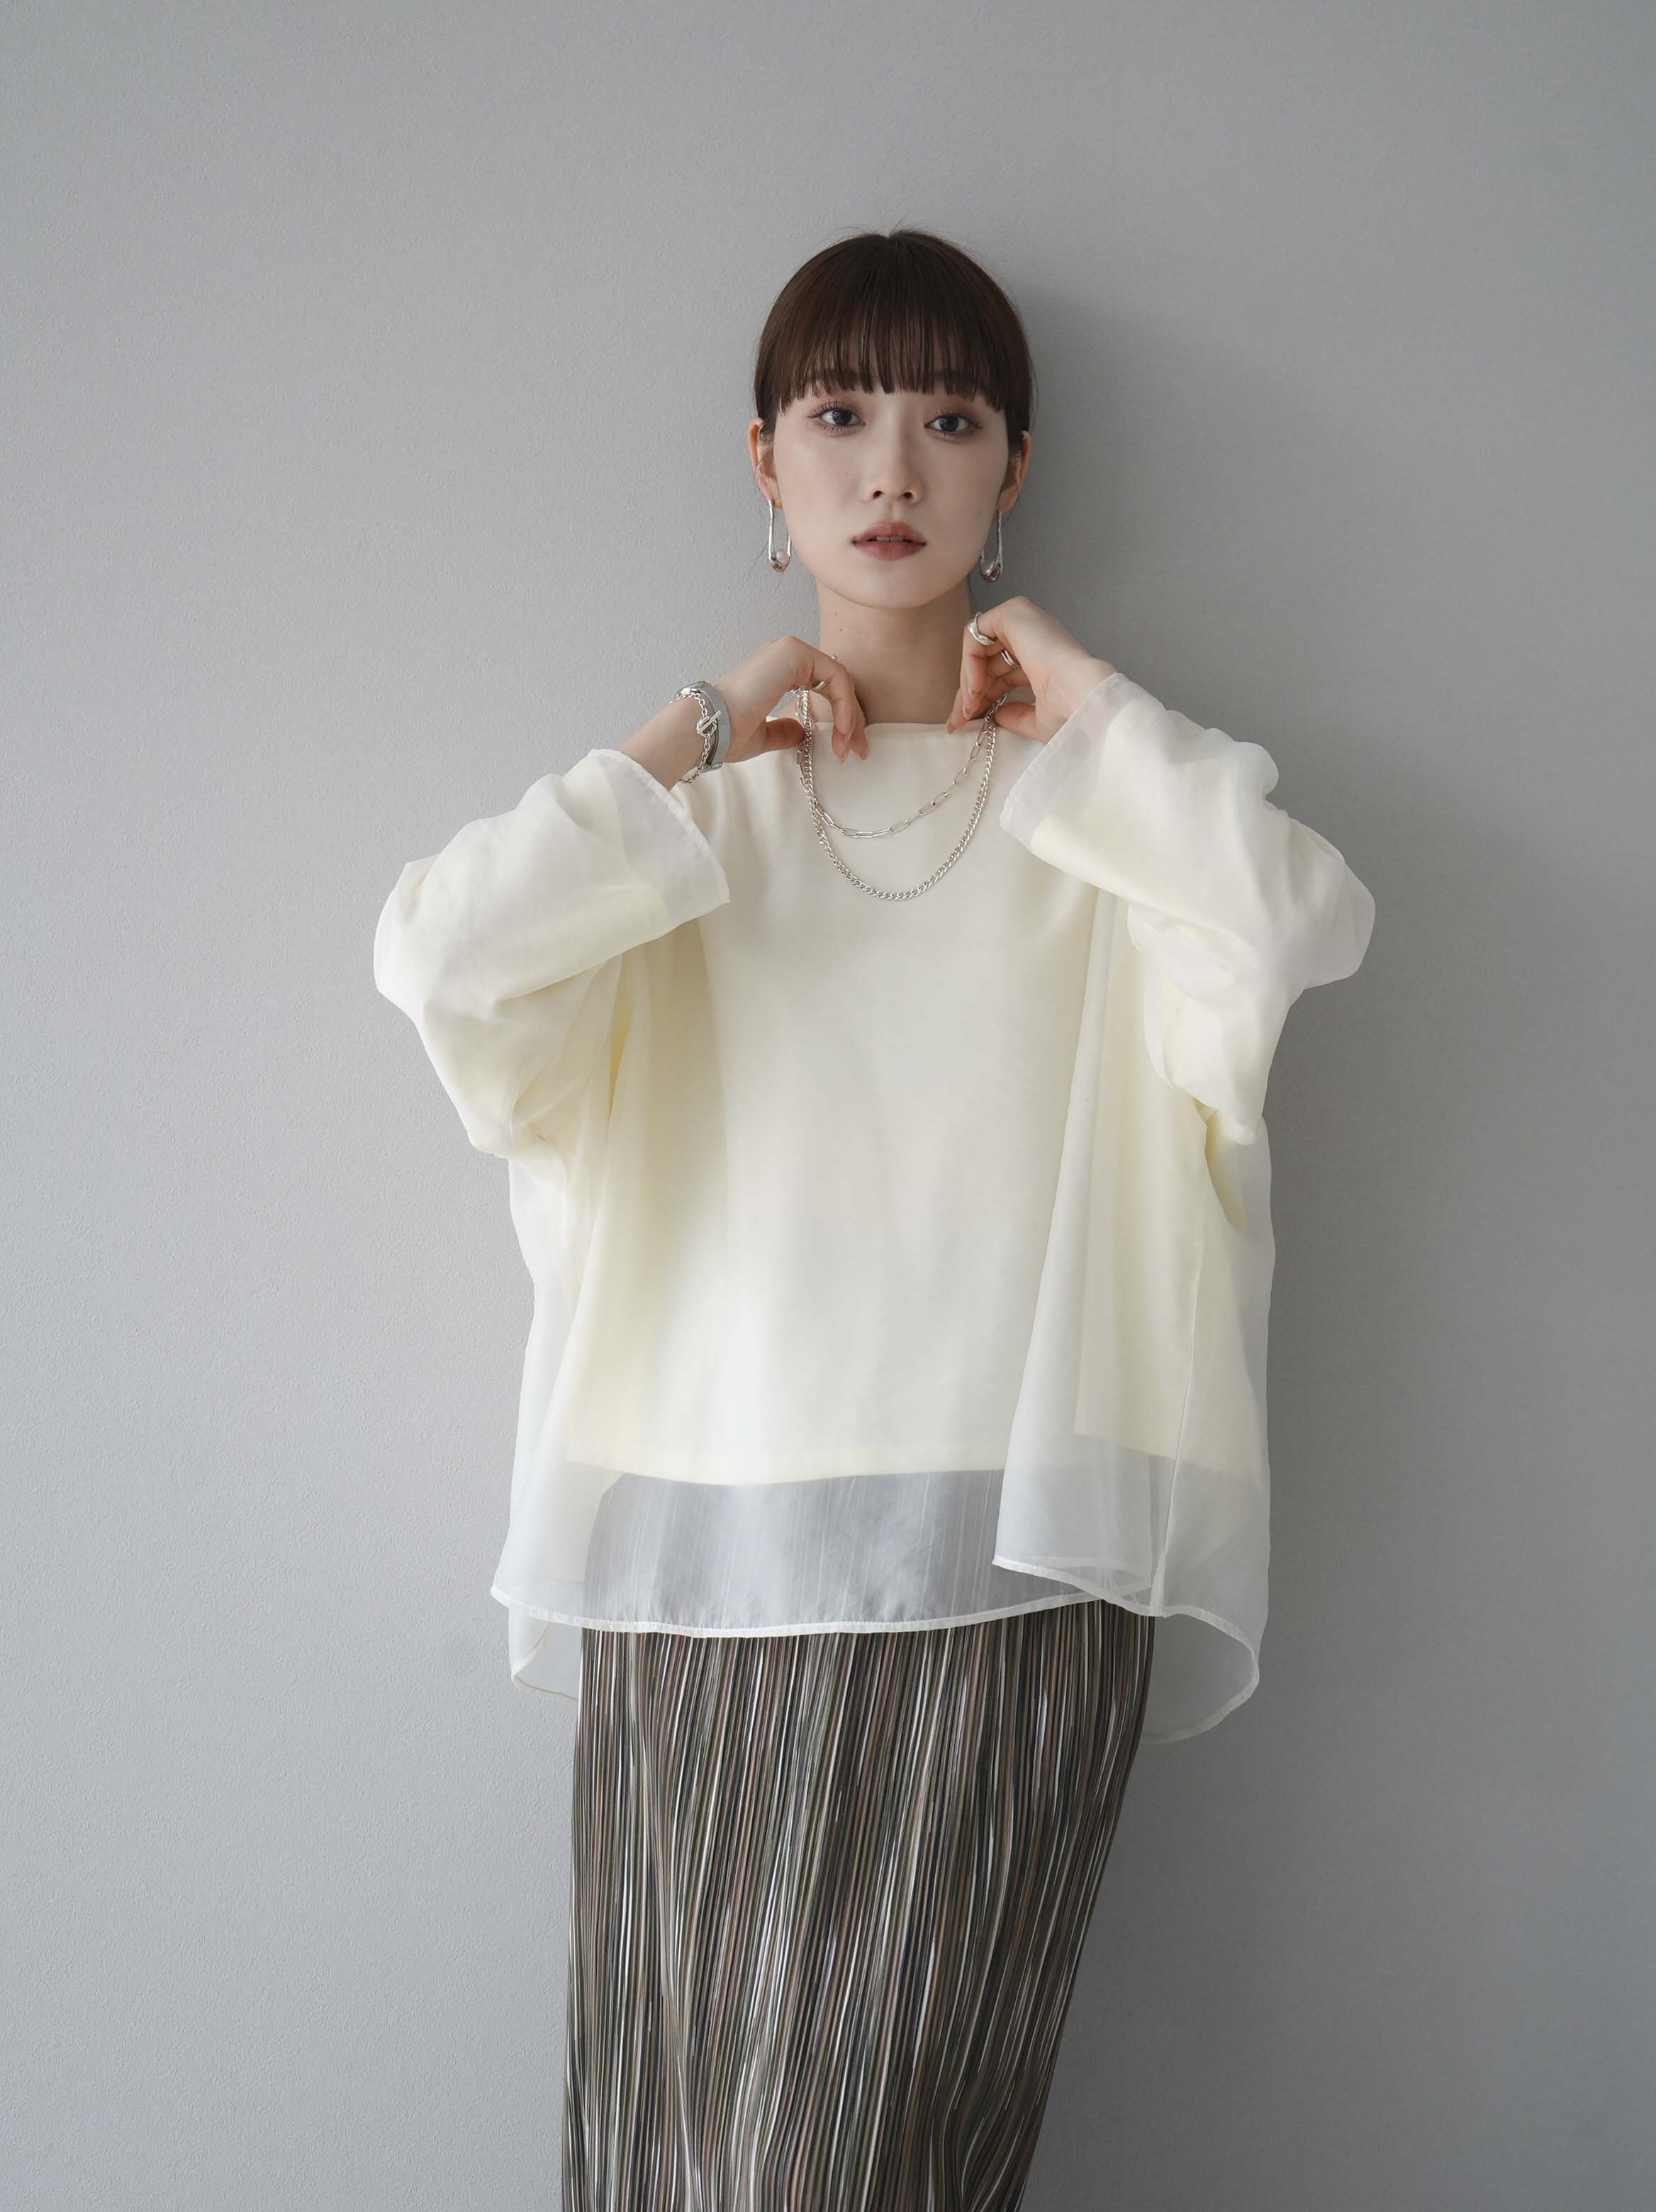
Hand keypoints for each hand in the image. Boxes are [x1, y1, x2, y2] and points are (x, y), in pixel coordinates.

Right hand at [711, 634, 868, 763]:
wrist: (710, 727)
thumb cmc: (729, 733)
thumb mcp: (765, 734)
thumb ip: (786, 730)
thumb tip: (802, 732)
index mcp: (778, 671)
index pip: (824, 688)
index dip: (842, 719)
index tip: (847, 749)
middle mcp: (786, 656)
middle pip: (836, 684)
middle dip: (853, 720)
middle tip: (859, 750)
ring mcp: (790, 650)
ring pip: (840, 680)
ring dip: (851, 715)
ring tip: (849, 746)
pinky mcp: (794, 652)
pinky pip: (836, 676)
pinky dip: (845, 704)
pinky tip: (842, 729)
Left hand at [942, 596, 1115, 744]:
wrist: (1083, 697)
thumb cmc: (1071, 711)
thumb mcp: (1038, 720)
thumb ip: (1016, 715)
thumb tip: (997, 715)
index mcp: (1043, 657)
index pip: (1000, 672)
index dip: (980, 696)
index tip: (965, 720)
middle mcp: (1033, 635)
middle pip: (986, 659)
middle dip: (969, 691)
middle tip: (959, 718)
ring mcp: (1024, 620)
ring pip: (978, 644)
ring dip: (968, 679)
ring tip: (969, 707)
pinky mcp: (1014, 612)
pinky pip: (976, 632)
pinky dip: (969, 660)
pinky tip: (975, 687)